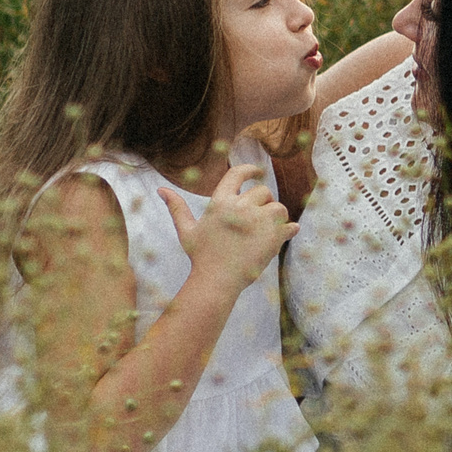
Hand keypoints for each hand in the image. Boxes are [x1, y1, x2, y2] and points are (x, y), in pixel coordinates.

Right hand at [159, 164, 294, 295]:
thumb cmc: (201, 257)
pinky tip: (285, 234)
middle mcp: (240, 207)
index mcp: (220, 202)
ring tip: (269, 229)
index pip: (237, 173)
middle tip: (258, 219)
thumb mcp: (187, 231)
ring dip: (277, 216)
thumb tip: (161, 189)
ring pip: (278, 207)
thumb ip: (177, 208)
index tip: (258, 171)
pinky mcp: (273, 236)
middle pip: (262, 191)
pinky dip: (289, 230)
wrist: (216, 282)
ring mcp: (258, 221)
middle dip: (263, 202)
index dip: (250, 169)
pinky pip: (290, 225)